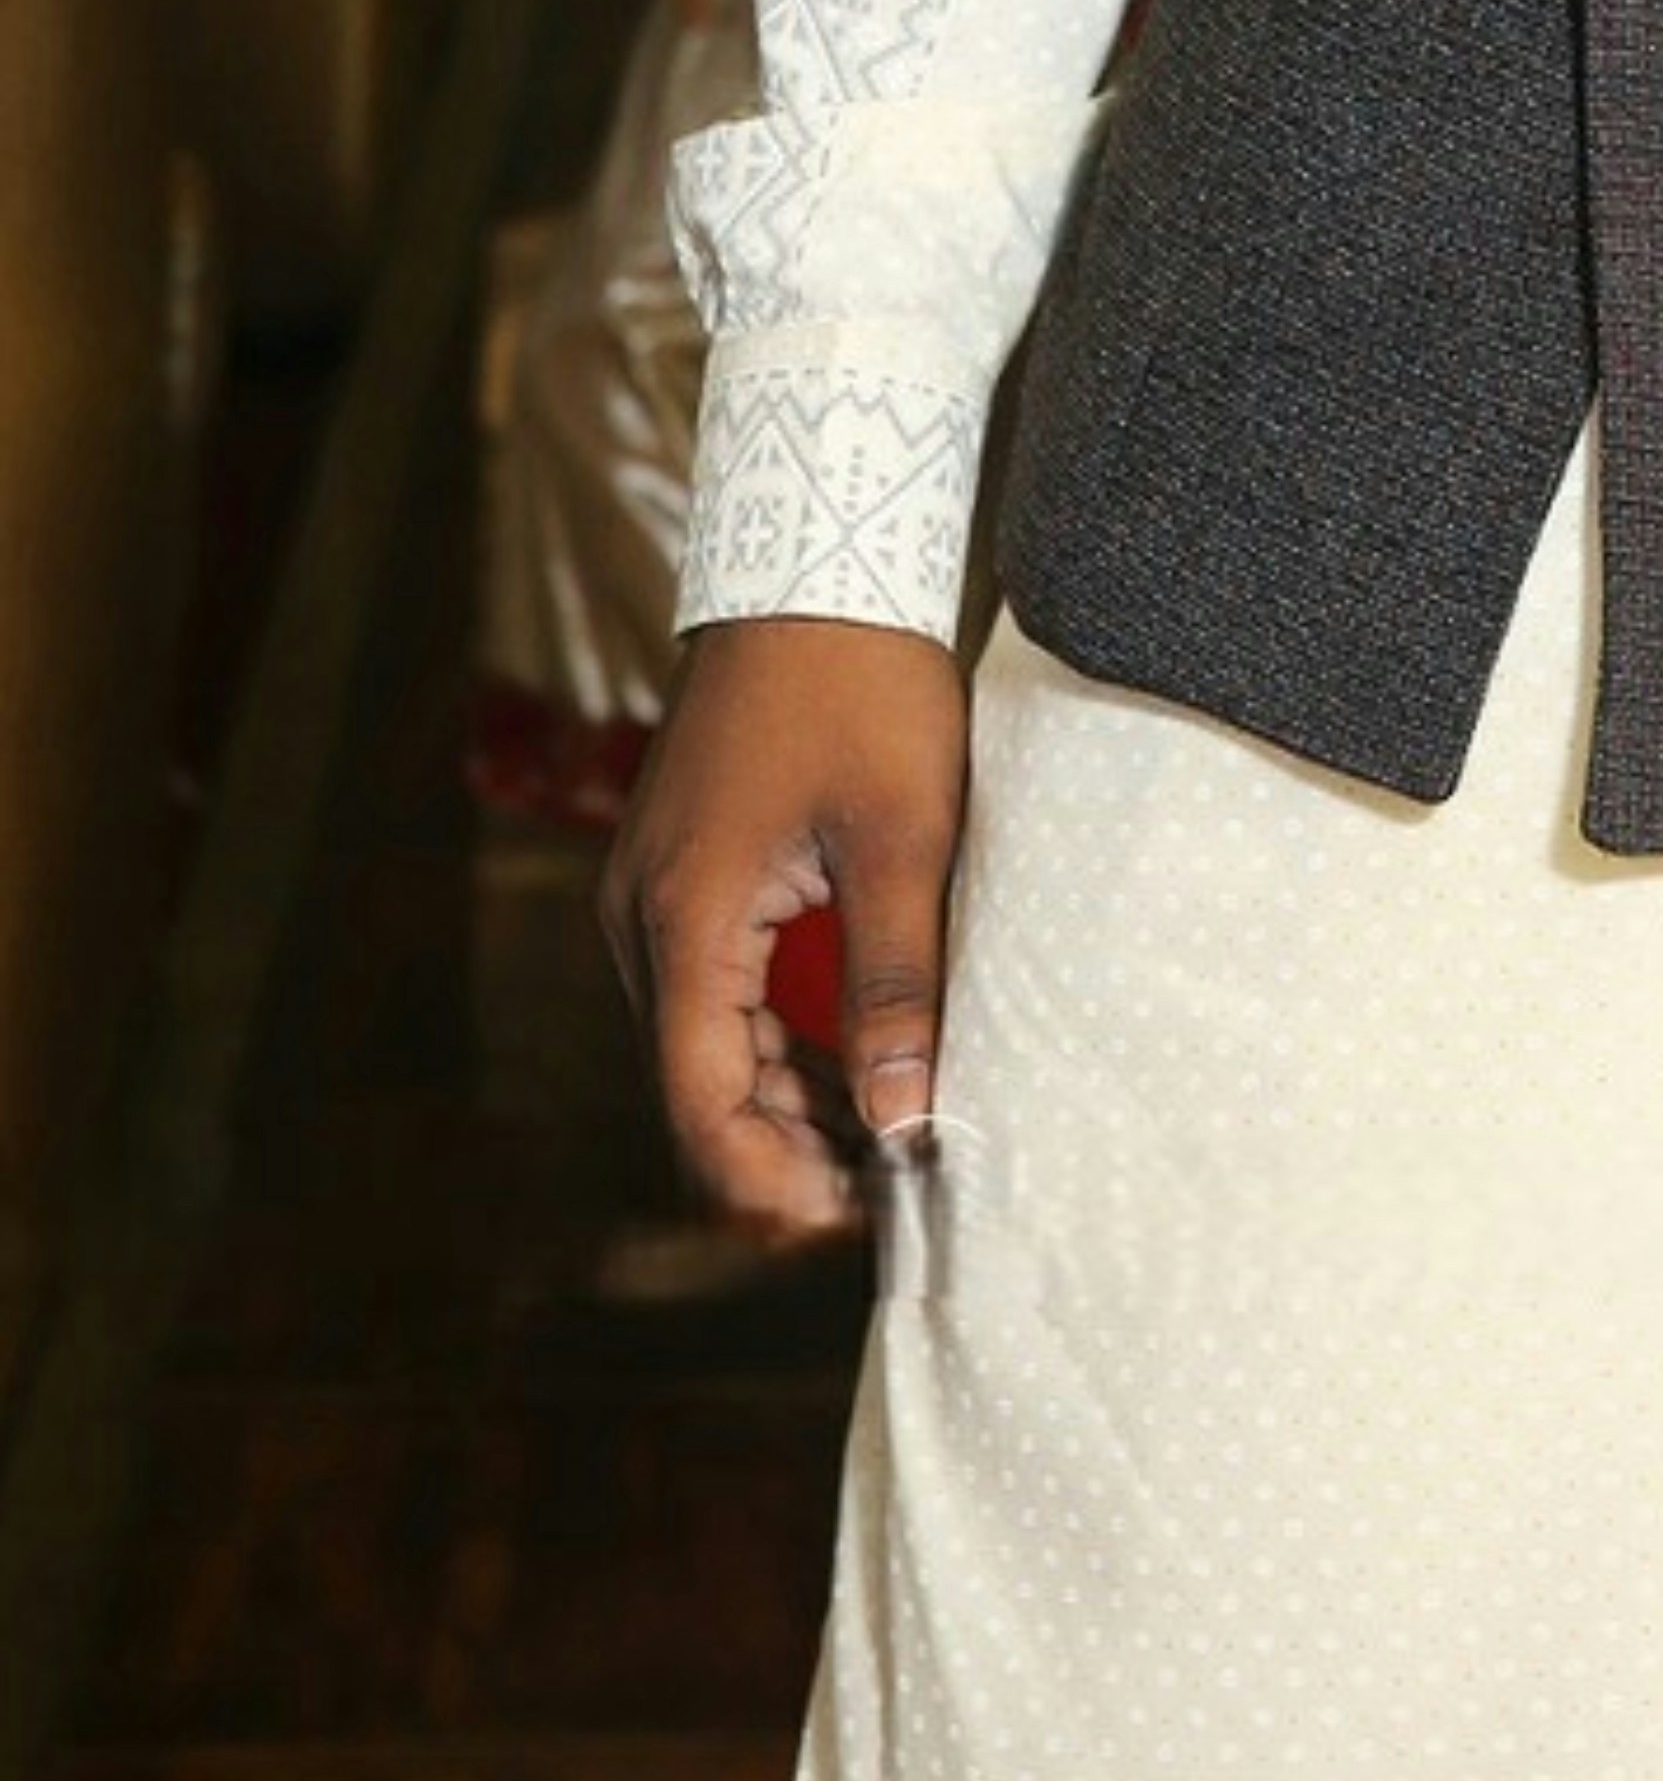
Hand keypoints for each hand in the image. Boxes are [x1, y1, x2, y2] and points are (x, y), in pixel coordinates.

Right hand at [600, 614, 970, 1235]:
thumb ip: (896, 983)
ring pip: (700, 1048)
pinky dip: (766, 1045)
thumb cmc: (862, 685)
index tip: (852, 1220)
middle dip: (779, 1157)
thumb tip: (901, 1117)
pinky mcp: (679, 874)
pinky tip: (841, 1069)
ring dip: (776, 1105)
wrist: (817, 560)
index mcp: (685, 918)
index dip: (770, 1183)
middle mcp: (643, 920)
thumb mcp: (901, 837)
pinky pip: (709, 995)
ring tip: (878, 1146)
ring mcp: (652, 896)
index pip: (701, 1105)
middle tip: (885, 1194)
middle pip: (692, 1088)